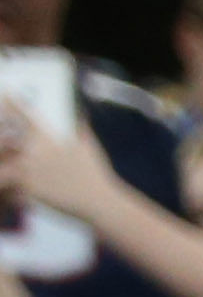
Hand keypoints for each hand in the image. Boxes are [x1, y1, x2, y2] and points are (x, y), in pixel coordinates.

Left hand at [0, 108, 121, 223]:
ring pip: (3, 159)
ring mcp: (29, 168)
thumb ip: (81, 127)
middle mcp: (33, 150)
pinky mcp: (28, 187)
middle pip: (4, 135)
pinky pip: (9, 180)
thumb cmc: (96, 173)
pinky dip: (7, 181)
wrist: (98, 200)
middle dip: (1, 132)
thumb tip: (80, 111)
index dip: (12, 104)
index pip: (24, 115)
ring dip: (4, 160)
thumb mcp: (90, 145)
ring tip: (5, 164)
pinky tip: (7, 189)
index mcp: (47, 138)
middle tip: (2, 134)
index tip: (6, 96)